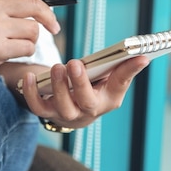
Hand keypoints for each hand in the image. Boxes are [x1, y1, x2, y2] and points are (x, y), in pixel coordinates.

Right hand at [0, 0, 61, 79]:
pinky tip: (9, 53)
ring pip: (34, 30)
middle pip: (35, 5)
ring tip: (14, 44)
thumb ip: (7, 0)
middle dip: (50, 18)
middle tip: (55, 28)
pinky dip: (25, 52)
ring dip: (31, 40)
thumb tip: (45, 2)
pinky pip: (28, 48)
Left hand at [21, 56, 149, 128]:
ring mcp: (66, 114)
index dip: (129, 71)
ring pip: (61, 106)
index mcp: (107, 100)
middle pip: (85, 102)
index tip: (140, 55)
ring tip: (56, 68)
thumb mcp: (110, 81)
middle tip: (74, 63)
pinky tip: (28, 76)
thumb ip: (123, 69)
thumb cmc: (94, 89)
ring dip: (58, 87)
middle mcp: (87, 111)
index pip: (120, 85)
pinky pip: (37, 107)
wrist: (73, 108)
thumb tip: (142, 56)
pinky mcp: (48, 113)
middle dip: (80, 83)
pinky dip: (31, 92)